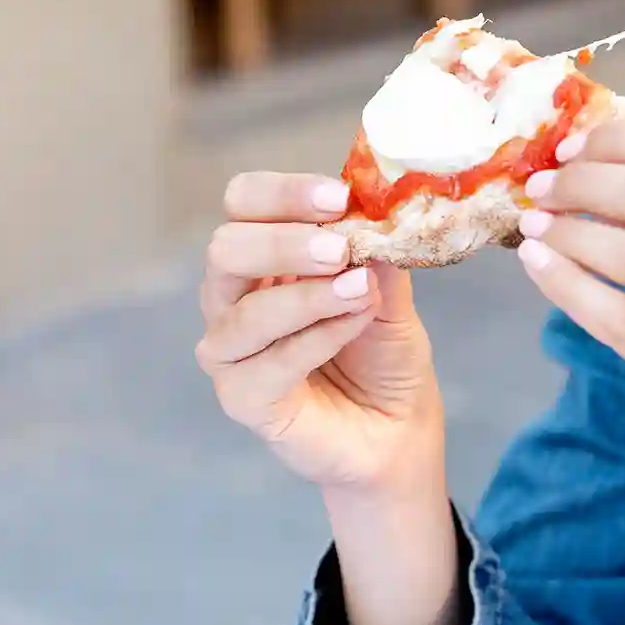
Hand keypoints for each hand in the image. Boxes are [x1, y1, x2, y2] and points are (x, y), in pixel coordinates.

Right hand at [197, 173, 445, 492]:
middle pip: (225, 249)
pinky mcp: (242, 399)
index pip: (244, 203)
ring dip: (307, 297)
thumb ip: (375, 254)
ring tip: (359, 292)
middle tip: (339, 249)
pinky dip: (314, 339)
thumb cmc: (384, 356)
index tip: (337, 197)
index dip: (282, 193)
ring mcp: (231, 351)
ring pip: (243, 313)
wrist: (398, 430)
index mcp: (263, 257)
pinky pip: (265, 364)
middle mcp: (233, 298)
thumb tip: (370, 213)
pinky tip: (352, 326)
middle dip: (284, 243)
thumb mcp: (390, 294)